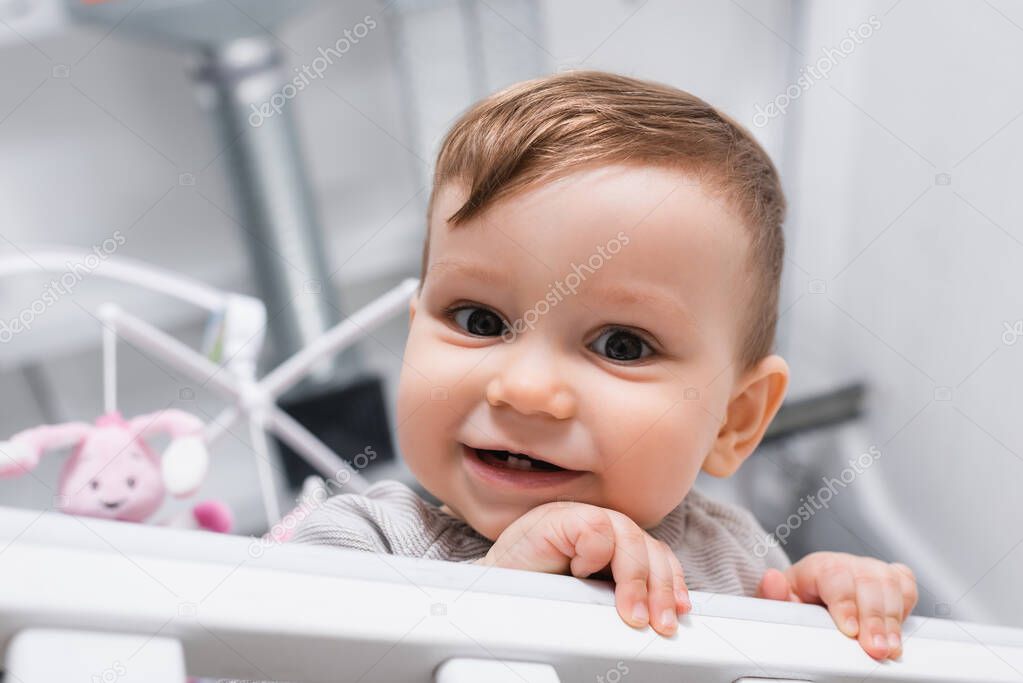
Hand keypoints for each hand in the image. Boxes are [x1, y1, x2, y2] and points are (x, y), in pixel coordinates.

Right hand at [477, 501, 690, 635]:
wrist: (489, 591)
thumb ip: (614, 593)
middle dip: (659, 587)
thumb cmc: (533, 595)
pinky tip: (579, 571)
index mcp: (611, 544)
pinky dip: (593, 554)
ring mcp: (578, 517)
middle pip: (648, 546)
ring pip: (628, 537)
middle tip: (656, 623)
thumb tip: (655, 613)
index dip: (671, 581)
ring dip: (635, 581)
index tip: (678, 612)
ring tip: (631, 613)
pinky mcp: (558, 516)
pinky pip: (594, 529)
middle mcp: (599, 526)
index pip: (655, 554)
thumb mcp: (587, 598)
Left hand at [756, 552, 917, 659]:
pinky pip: (905, 585)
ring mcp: (870, 570)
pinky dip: (906, 605)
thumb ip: (771, 595)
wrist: (809, 598)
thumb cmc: (795, 601)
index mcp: (818, 566)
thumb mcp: (779, 601)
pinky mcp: (889, 580)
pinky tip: (898, 628)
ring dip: (893, 618)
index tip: (850, 630)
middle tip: (875, 649)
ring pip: (890, 584)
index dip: (845, 604)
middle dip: (874, 618)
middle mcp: (847, 564)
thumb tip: (771, 581)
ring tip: (890, 647)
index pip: (834, 576)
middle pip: (867, 581)